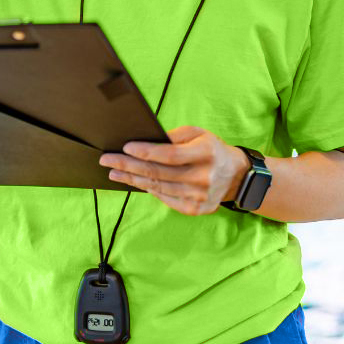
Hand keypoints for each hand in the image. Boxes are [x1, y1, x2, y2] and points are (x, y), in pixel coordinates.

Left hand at [98, 125, 248, 215]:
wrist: (235, 176)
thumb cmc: (211, 149)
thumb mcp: (198, 133)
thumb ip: (175, 136)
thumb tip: (147, 141)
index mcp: (206, 154)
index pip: (170, 155)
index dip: (146, 152)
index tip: (125, 147)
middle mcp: (203, 177)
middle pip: (159, 173)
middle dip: (129, 166)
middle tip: (107, 160)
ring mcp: (199, 196)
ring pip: (158, 187)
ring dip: (132, 179)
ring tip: (114, 172)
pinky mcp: (195, 209)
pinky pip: (165, 198)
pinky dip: (148, 189)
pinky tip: (134, 182)